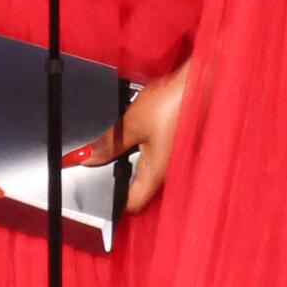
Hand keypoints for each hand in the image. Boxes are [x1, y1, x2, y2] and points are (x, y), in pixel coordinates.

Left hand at [64, 57, 188, 213]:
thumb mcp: (131, 123)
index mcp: (155, 175)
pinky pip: (157, 153)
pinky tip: (140, 131)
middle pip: (138, 187)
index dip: (111, 200)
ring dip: (132, 159)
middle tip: (102, 160)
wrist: (200, 82)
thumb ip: (108, 144)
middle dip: (118, 177)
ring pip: (147, 168)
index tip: (94, 186)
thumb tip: (86, 158)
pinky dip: (144, 145)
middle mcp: (168, 172)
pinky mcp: (178, 144)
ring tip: (121, 143)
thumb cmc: (174, 103)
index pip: (131, 204)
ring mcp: (175, 158)